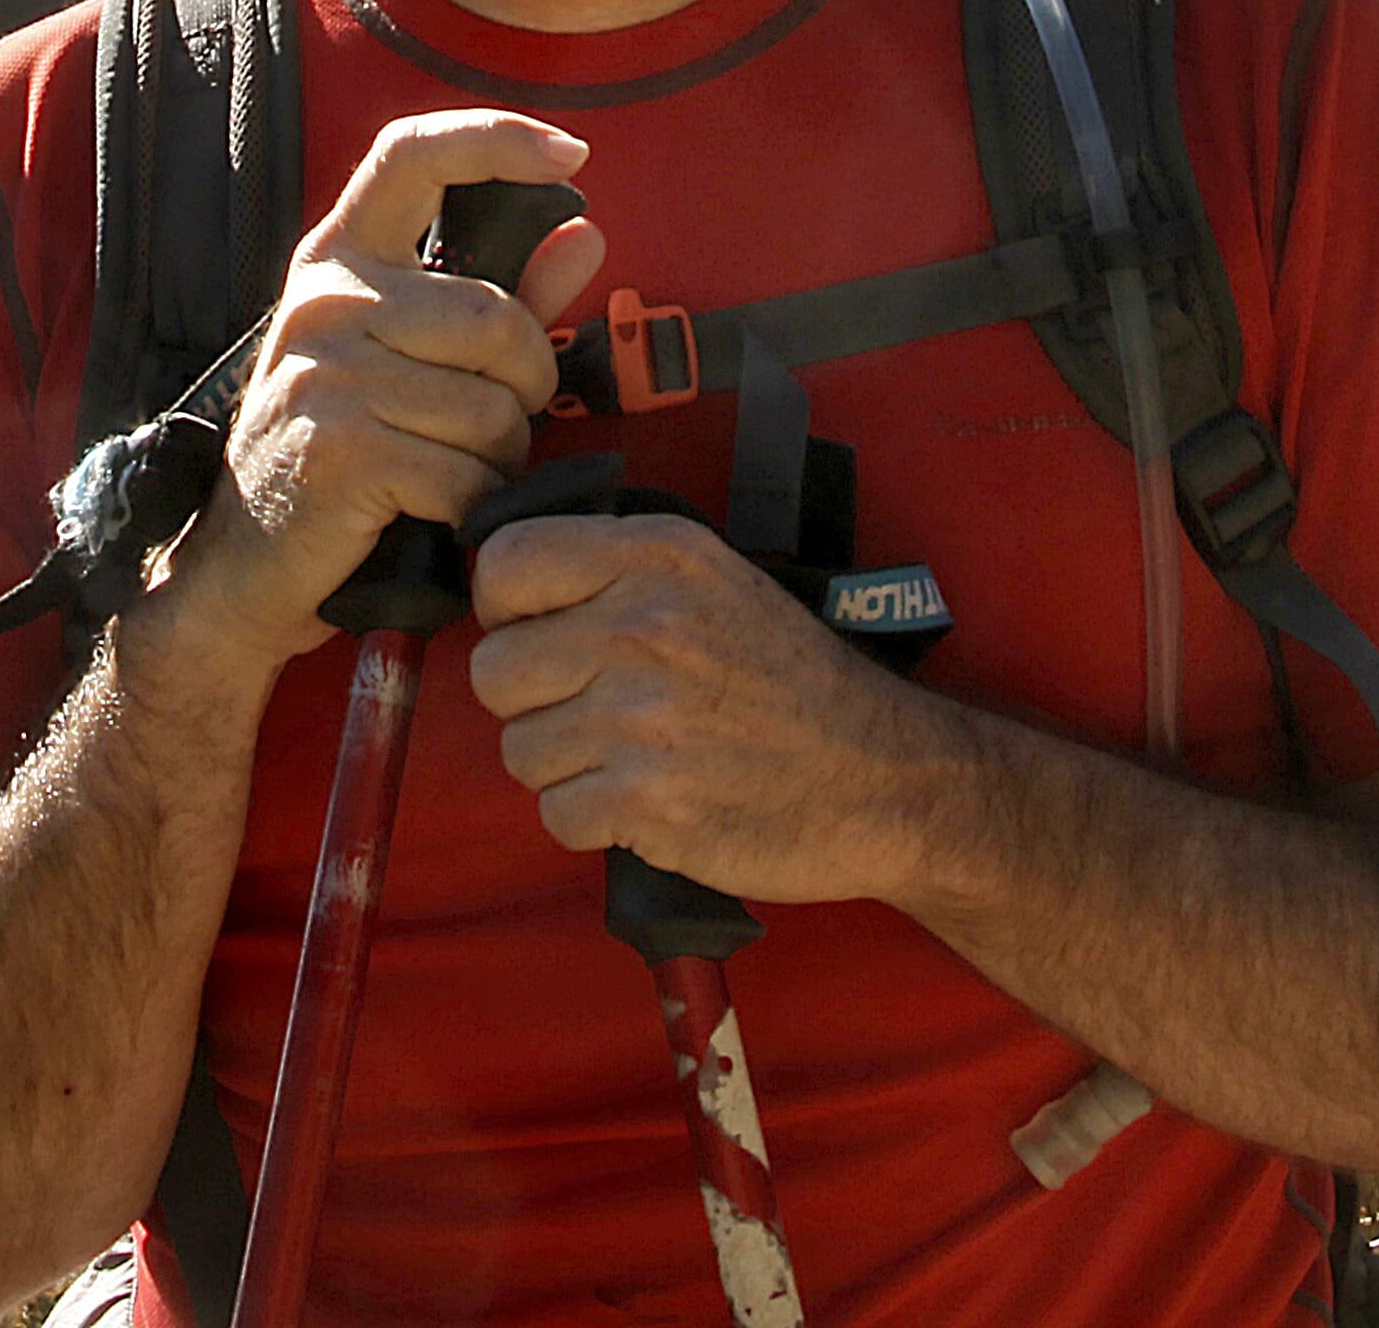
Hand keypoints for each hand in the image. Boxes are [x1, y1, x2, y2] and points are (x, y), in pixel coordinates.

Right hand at [153, 112, 606, 674]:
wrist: (241, 566)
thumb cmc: (339, 453)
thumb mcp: (407, 359)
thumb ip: (505, 294)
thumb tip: (588, 232)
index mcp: (337, 260)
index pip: (412, 154)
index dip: (497, 139)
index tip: (570, 155)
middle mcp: (325, 301)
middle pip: (496, 319)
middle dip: (524, 387)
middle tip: (486, 427)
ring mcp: (326, 373)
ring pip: (493, 408)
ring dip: (498, 460)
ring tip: (445, 472)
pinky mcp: (342, 449)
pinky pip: (468, 474)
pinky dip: (472, 507)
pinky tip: (429, 512)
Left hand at [466, 514, 970, 907]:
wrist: (883, 778)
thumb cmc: (789, 679)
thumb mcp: (715, 577)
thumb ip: (615, 569)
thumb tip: (503, 589)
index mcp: (657, 555)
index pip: (504, 564)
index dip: (505, 610)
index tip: (539, 635)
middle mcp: (643, 625)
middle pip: (494, 672)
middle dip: (532, 701)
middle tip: (594, 711)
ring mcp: (643, 717)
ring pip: (519, 751)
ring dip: (564, 767)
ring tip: (633, 758)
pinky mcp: (648, 803)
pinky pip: (556, 816)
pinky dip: (593, 822)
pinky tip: (647, 802)